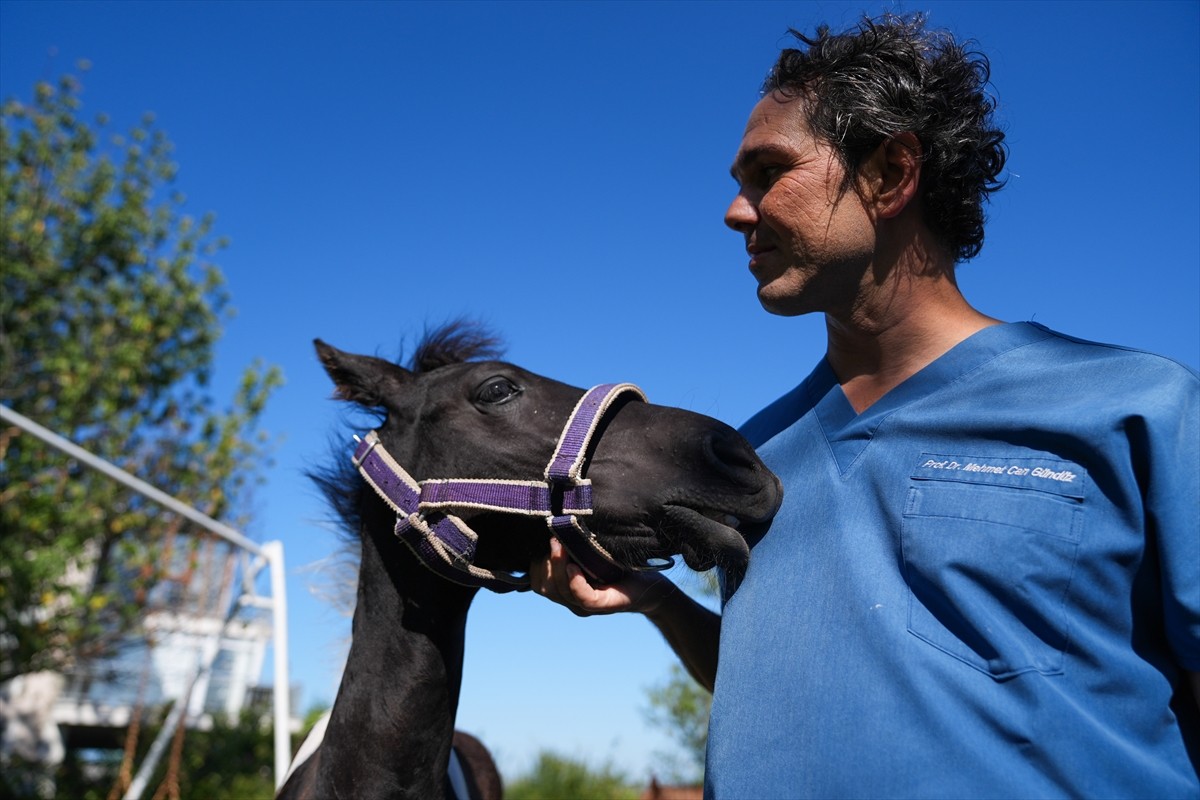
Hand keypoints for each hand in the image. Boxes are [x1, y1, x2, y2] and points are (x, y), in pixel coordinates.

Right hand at [530, 537, 671, 616]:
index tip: (542, 541)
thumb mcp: (591, 552)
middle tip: (553, 538)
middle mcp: (573, 600)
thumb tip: (553, 519)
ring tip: (560, 544)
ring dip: (557, 566)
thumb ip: (573, 545)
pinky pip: (583, 598)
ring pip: (560, 590)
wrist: (652, 583)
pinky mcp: (604, 605)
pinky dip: (575, 582)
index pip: (538, 582)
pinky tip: (574, 566)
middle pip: (545, 586)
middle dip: (545, 562)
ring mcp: (587, 605)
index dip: (535, 564)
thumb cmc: (621, 564)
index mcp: (566, 589)